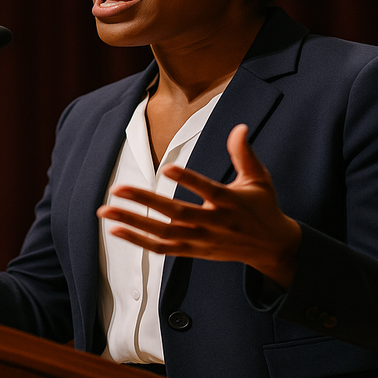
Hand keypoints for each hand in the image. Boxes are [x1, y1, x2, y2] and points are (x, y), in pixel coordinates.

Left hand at [95, 124, 301, 287]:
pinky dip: (138, 240)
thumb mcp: (259, 179)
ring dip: (132, 222)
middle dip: (145, 202)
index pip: (207, 190)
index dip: (189, 180)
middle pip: (175, 214)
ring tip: (105, 210)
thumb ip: (244, 154)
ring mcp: (200, 240)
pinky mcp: (193, 251)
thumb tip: (239, 127)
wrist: (272, 247)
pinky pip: (161, 248)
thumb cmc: (263, 207)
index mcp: (230, 203)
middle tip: (116, 189)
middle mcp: (212, 223)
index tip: (168, 168)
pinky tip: (116, 229)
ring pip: (162, 233)